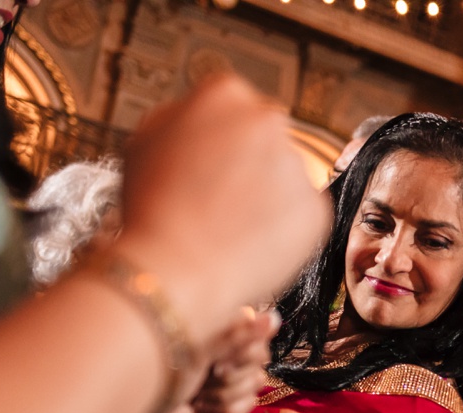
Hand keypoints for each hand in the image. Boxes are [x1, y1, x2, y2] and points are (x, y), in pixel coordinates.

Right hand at [114, 73, 329, 348]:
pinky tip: (250, 243)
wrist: (174, 269)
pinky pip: (302, 216)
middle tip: (220, 198)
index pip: (234, 108)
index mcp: (224, 93)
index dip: (218, 142)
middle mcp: (267, 119)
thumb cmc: (152, 210)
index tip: (208, 165)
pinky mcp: (317, 208)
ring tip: (231, 226)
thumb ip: (182, 118)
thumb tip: (205, 117)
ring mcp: (296, 164)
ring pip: (286, 178)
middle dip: (249, 165)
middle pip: (265, 140)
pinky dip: (284, 230)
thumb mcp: (145, 141)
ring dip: (268, 197)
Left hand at [191, 306, 280, 412]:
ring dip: (222, 395)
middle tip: (203, 378)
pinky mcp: (223, 401)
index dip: (245, 354)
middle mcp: (224, 344)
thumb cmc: (153, 372)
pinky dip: (221, 410)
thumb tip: (274, 316)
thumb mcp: (196, 350)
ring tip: (194, 394)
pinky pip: (246, 407)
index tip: (217, 363)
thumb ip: (237, 334)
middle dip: (232, 377)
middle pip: (260, 361)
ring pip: (255, 386)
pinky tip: (200, 408)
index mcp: (217, 323)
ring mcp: (225, 373)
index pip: (259, 335)